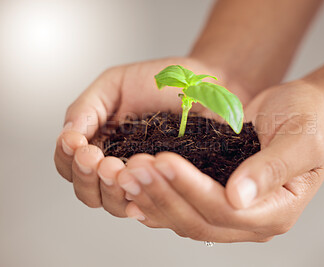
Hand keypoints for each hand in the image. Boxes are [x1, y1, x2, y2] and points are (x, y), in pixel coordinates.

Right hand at [54, 57, 246, 216]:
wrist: (205, 82)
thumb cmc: (164, 81)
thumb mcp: (115, 85)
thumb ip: (87, 108)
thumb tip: (65, 135)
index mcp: (102, 145)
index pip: (70, 166)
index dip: (68, 159)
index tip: (77, 143)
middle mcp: (120, 167)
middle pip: (89, 193)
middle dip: (87, 177)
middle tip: (96, 158)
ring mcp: (146, 180)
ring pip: (114, 205)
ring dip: (109, 189)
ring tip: (116, 167)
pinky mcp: (171, 187)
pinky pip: (150, 205)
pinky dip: (139, 196)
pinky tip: (141, 178)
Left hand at [116, 81, 323, 241]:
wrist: (305, 111)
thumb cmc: (308, 120)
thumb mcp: (300, 139)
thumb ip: (273, 168)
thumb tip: (238, 197)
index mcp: (278, 210)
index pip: (227, 210)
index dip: (192, 189)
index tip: (164, 161)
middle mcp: (253, 219)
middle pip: (200, 221)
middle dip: (164, 194)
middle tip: (134, 167)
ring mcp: (234, 213)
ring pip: (186, 220)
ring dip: (154, 198)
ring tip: (126, 174)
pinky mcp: (217, 198)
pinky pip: (183, 209)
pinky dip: (158, 199)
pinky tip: (134, 188)